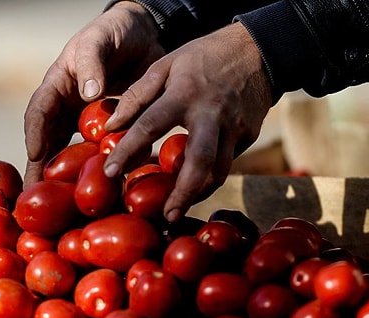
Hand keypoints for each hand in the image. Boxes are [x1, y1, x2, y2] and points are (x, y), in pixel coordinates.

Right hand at [23, 2, 164, 185]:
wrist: (144, 34)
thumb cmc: (114, 32)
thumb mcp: (99, 40)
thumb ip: (92, 62)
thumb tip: (89, 94)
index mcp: (58, 86)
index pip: (39, 112)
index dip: (35, 133)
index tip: (35, 154)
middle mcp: (68, 108)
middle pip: (50, 143)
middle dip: (42, 170)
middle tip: (35, 198)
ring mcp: (88, 122)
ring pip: (74, 153)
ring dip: (69, 178)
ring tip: (66, 206)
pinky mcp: (111, 130)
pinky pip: (103, 152)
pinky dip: (102, 170)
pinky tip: (106, 191)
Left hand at [103, 22, 272, 222]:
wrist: (258, 50)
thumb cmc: (204, 57)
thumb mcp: (166, 64)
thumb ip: (138, 95)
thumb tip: (112, 125)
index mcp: (184, 94)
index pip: (150, 126)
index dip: (127, 151)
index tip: (110, 173)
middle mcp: (211, 115)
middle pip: (198, 162)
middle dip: (182, 193)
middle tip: (165, 216)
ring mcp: (234, 128)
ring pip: (219, 172)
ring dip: (198, 193)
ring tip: (178, 208)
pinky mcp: (248, 136)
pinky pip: (227, 163)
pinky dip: (210, 177)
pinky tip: (195, 185)